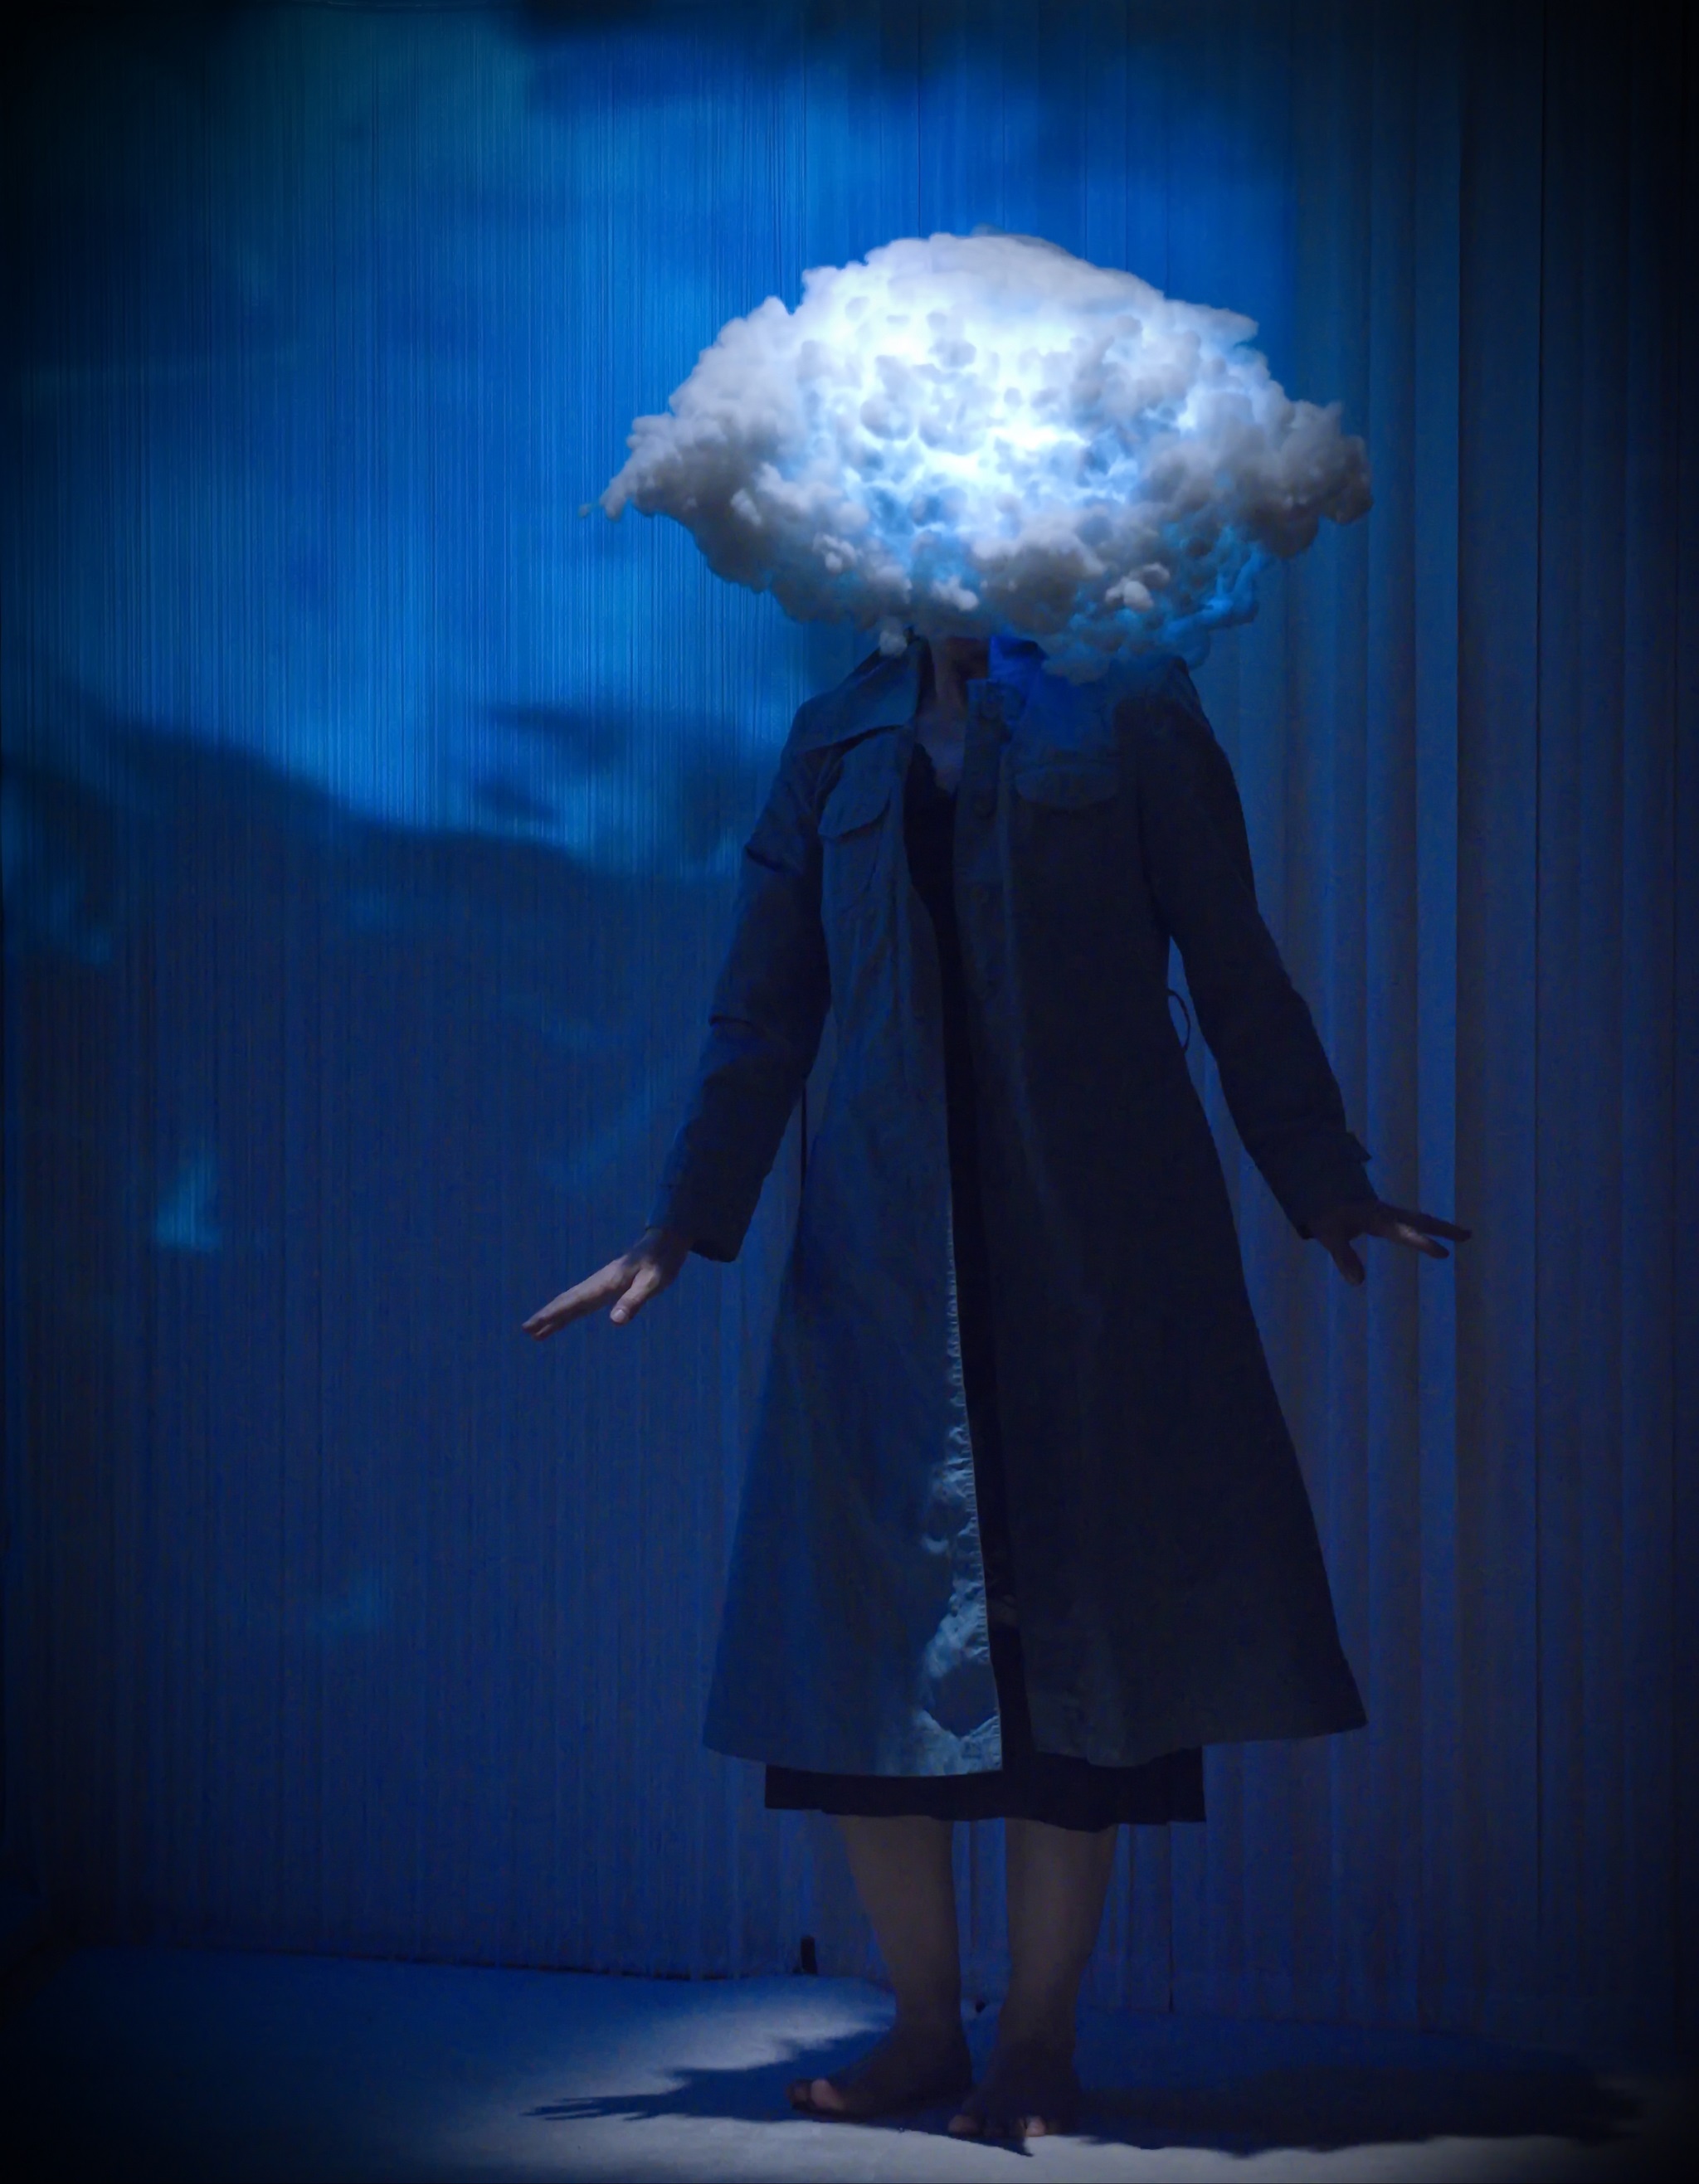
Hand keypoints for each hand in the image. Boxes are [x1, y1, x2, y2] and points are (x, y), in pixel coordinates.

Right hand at [522, 1226, 691, 1337]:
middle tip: (526, 1329)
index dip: (552, 1315)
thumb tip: (615, 1322)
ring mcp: (601, 1285)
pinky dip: (570, 1312)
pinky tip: (564, 1318)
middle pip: (567, 1302)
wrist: (664, 1242)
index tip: (532, 1325)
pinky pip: (583, 1302)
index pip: (573, 1302)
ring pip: (572, 1303)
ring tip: (537, 1331)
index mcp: (605, 1284)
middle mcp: (598, 1284)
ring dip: (555, 1316)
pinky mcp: (607, 1287)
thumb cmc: (660, 1262)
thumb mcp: (652, 1283)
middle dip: (547, 1316)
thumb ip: (633, 1301)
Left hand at [1305, 1198, 1470, 1286]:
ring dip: (1441, 1226)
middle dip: (1444, 1229)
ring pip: (1420, 1219)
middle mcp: (1389, 1215)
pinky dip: (1429, 1225)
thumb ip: (1343, 1256)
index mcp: (1377, 1219)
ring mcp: (1390, 1213)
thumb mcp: (1329, 1234)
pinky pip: (1414, 1220)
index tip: (1444, 1253)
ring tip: (1464, 1235)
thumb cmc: (1327, 1214)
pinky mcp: (1389, 1215)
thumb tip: (1358, 1282)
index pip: (1403, 1232)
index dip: (1422, 1243)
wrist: (1320, 1189)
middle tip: (1468, 1236)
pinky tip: (1439, 1232)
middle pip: (1421, 1221)